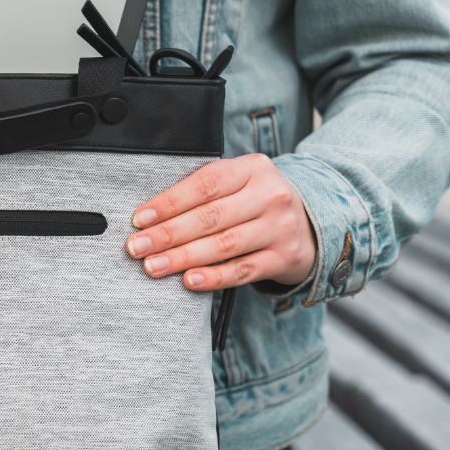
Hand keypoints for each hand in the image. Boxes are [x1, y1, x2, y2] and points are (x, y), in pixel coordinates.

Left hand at [124, 153, 316, 290]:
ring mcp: (280, 227)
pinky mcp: (285, 257)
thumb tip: (149, 216)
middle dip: (167, 234)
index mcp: (252, 168)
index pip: (205, 184)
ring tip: (153, 267)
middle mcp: (271, 195)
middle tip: (136, 248)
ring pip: (223, 245)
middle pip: (210, 217)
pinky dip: (214, 277)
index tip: (139, 220)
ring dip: (182, 258)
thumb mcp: (239, 183)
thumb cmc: (256, 202)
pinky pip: (243, 270)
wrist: (312, 224)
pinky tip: (189, 280)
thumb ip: (204, 191)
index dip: (169, 203)